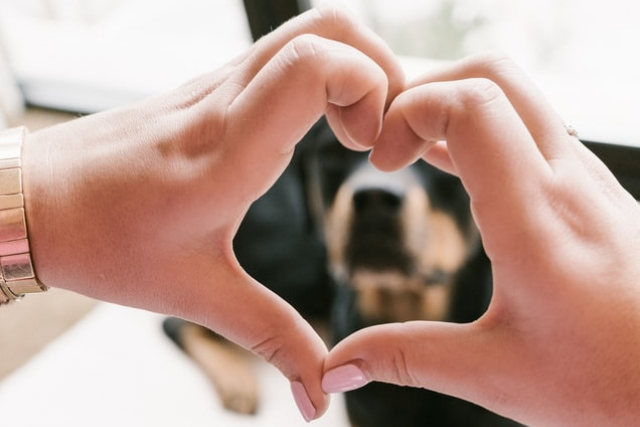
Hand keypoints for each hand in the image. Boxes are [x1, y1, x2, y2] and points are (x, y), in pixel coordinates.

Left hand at [20, 7, 403, 420]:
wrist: (40, 201)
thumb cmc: (108, 244)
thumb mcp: (198, 295)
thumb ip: (272, 340)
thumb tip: (319, 397)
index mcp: (227, 151)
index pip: (315, 65)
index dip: (371, 90)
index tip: (374, 148)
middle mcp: (226, 100)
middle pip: (329, 27)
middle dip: (382, 71)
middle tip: (380, 136)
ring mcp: (218, 82)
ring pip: (309, 28)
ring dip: (356, 67)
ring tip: (358, 132)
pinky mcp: (213, 84)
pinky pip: (284, 51)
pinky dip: (327, 72)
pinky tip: (324, 125)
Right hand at [323, 53, 639, 426]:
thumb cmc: (609, 383)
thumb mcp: (495, 375)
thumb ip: (406, 359)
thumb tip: (339, 367)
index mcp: (536, 220)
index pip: (470, 105)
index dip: (409, 112)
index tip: (380, 160)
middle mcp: (567, 182)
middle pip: (492, 74)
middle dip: (425, 92)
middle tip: (389, 142)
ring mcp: (585, 178)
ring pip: (515, 93)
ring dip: (452, 106)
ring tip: (410, 151)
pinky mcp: (591, 187)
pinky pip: (531, 126)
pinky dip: (480, 128)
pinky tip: (453, 164)